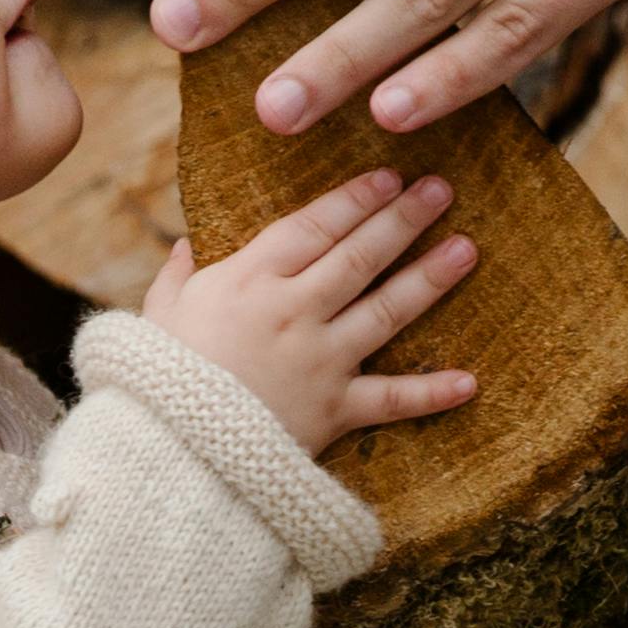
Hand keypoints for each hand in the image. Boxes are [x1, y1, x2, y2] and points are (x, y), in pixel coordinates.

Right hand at [144, 168, 476, 457]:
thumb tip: (186, 246)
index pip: (314, 226)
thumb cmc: (157, 378)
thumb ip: (178, 275)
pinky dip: (431, 393)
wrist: (169, 452)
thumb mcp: (158, 314)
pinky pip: (391, 400)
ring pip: (386, 310)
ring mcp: (320, 360)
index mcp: (249, 279)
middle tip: (441, 190)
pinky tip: (470, 382)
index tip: (389, 175)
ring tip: (466, 249)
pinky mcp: (334, 410)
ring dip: (430, 277)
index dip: (355, 198)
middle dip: (403, 219)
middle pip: (360, 255)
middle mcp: (294, 310)